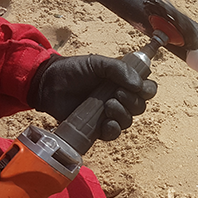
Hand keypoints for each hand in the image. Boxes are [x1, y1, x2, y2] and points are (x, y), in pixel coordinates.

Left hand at [28, 54, 157, 140]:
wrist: (50, 84)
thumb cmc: (75, 70)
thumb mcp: (98, 63)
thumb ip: (120, 69)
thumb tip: (139, 85)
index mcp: (124, 81)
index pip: (148, 89)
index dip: (147, 90)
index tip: (137, 86)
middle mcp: (121, 98)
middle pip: (140, 106)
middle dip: (132, 101)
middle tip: (115, 94)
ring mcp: (109, 114)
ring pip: (129, 120)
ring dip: (122, 114)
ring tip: (107, 105)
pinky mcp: (97, 127)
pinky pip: (114, 133)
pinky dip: (113, 129)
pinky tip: (105, 122)